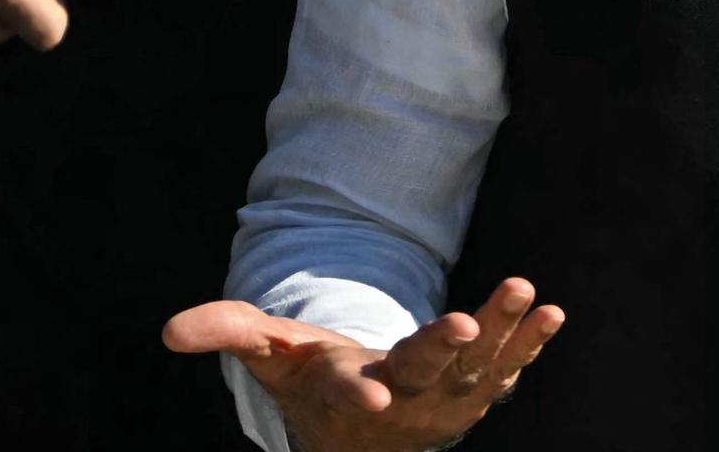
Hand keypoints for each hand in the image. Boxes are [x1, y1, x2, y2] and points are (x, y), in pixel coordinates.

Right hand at [166, 280, 564, 451]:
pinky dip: (530, 342)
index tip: (373, 397)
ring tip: (524, 292)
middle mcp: (404, 399)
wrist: (371, 427)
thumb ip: (228, 333)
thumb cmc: (316, 379)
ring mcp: (448, 396)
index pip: (353, 394)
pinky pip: (510, 365)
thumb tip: (168, 331)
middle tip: (462, 326)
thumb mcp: (272, 357)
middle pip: (425, 372)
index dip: (362, 395)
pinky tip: (550, 312)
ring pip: (477, 365)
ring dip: (501, 331)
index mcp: (350, 391)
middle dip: (443, 352)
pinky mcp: (481, 387)